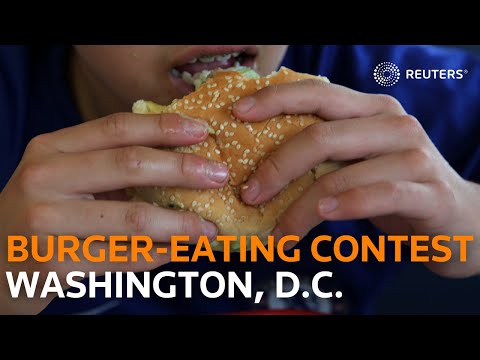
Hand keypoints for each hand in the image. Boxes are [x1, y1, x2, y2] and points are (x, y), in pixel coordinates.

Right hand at [0, 112, 228, 313]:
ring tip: (208, 229)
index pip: (117, 127)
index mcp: (51, 149)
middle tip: (219, 176)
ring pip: (133, 219)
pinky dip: (158, 254)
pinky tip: (178, 251)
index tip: (202, 131)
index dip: (164, 127)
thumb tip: (178, 160)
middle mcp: (44, 178)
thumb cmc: (41, 213)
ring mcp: (46, 222)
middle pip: (130, 164)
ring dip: (180, 224)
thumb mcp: (63, 177)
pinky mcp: (53, 263)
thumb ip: (108, 165)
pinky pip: (124, 258)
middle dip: (183, 169)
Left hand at [234, 78, 479, 277]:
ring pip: (340, 175)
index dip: (274, 98)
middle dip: (276, 166)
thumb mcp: (357, 162)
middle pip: (320, 135)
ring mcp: (414, 156)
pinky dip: (345, 206)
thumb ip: (323, 154)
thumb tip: (260, 165)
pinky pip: (379, 195)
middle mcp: (393, 124)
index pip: (316, 92)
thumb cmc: (395, 187)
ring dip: (300, 208)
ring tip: (279, 232)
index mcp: (370, 110)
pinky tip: (324, 216)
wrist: (461, 220)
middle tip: (249, 194)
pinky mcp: (430, 192)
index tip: (237, 113)